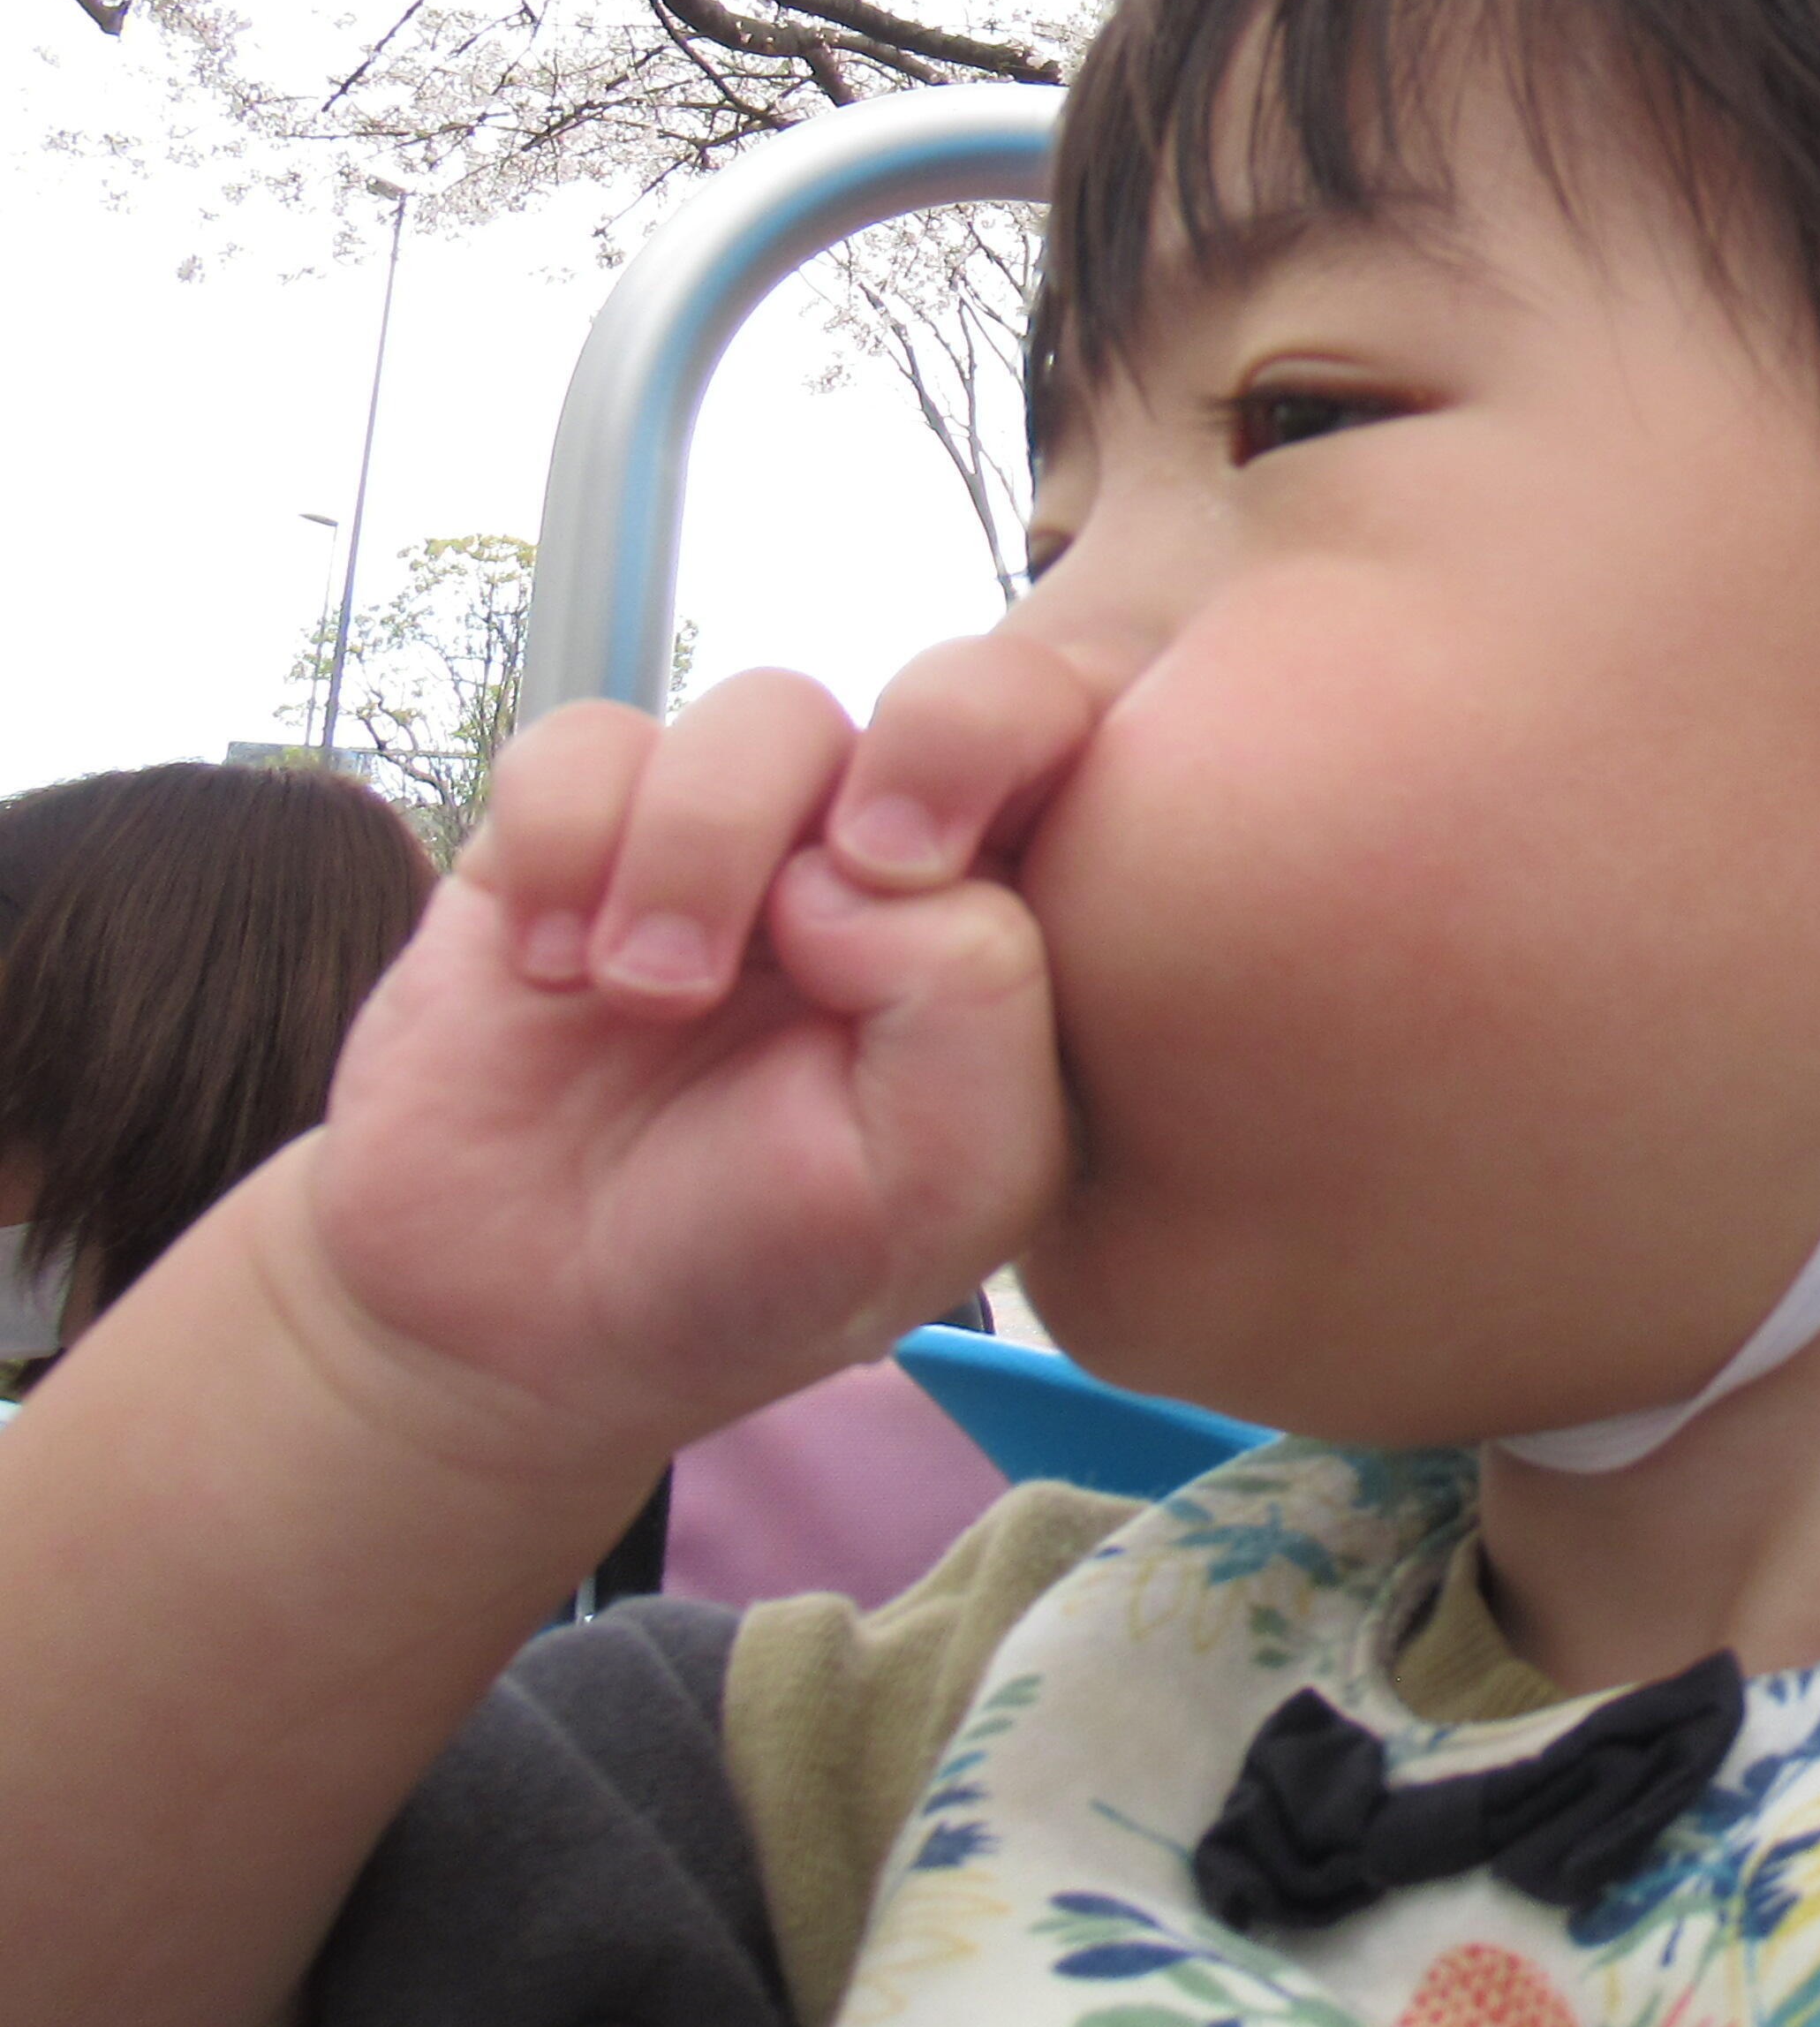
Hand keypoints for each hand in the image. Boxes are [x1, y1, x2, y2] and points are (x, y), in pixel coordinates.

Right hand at [300, 634, 1100, 1474]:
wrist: (525, 1330)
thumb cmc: (765, 1268)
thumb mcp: (932, 1187)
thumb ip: (975, 1007)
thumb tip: (863, 865)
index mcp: (1010, 931)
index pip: (1087, 765)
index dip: (1015, 755)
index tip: (918, 865)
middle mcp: (890, 863)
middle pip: (946, 696)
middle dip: (899, 752)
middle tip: (818, 895)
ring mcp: (741, 840)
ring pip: (767, 711)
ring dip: (699, 842)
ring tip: (648, 994)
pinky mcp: (581, 836)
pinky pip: (584, 744)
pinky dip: (561, 838)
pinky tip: (549, 968)